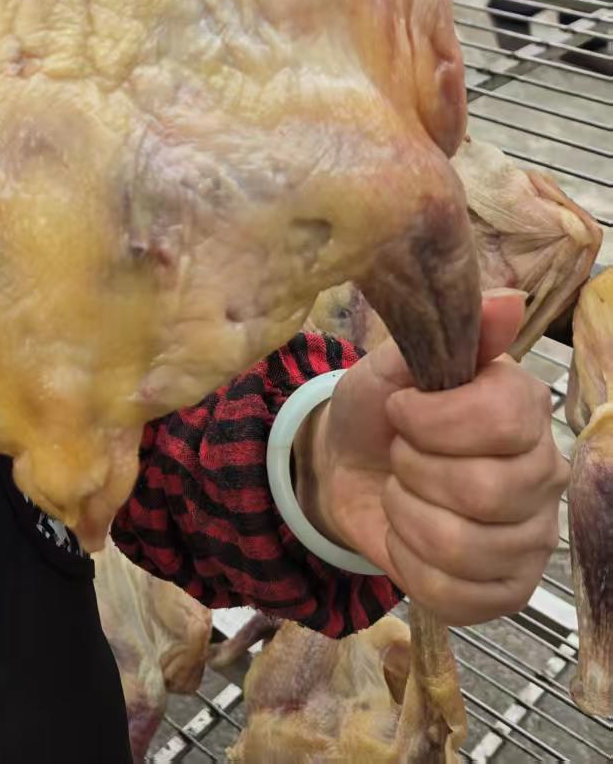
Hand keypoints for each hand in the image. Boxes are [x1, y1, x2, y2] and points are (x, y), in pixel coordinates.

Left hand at [296, 289, 567, 623]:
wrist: (348, 468)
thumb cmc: (380, 410)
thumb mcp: (396, 361)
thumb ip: (451, 332)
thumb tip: (509, 300)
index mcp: (524, 407)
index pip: (502, 420)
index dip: (432, 419)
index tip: (402, 408)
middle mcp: (544, 472)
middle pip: (484, 490)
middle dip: (412, 469)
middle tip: (400, 454)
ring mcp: (532, 538)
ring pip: (464, 547)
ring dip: (406, 516)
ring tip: (401, 492)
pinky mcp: (508, 591)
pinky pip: (456, 594)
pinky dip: (410, 564)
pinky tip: (407, 537)